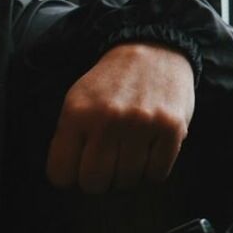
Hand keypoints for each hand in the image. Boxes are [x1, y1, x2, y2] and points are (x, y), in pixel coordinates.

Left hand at [43, 42, 194, 192]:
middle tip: (107, 163)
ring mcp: (141, 125)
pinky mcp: (171, 128)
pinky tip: (150, 149)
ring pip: (127, 181)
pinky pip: (157, 174)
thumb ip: (69, 138)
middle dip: (99, 180)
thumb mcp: (77, 100)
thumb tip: (69, 179)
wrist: (155, 49)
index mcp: (77, 113)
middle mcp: (107, 120)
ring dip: (128, 173)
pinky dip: (153, 169)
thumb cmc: (112, 84)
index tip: (79, 167)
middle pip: (94, 183)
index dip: (70, 176)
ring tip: (131, 150)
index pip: (61, 173)